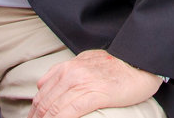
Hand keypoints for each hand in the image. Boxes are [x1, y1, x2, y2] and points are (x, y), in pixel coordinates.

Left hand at [28, 49, 160, 117]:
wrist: (139, 62)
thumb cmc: (115, 65)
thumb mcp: (85, 60)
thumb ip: (65, 71)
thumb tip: (45, 83)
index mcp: (66, 67)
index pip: (41, 93)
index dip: (34, 112)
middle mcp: (70, 74)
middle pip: (44, 103)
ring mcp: (82, 84)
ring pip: (54, 109)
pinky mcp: (95, 95)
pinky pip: (70, 112)